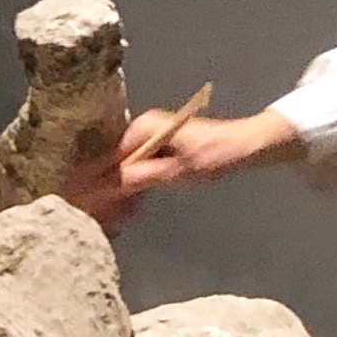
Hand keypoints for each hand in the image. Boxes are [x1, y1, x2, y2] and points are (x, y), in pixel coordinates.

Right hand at [111, 104, 302, 210]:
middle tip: (107, 211)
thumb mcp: (175, 172)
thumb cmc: (213, 156)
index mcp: (143, 126)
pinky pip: (139, 164)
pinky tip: (134, 201)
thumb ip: (141, 178)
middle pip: (117, 159)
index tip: (94, 202)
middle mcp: (142, 125)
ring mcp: (150, 134)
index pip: (111, 156)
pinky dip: (138, 180)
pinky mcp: (158, 144)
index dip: (102, 180)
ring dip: (125, 186)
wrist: (243, 146)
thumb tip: (111, 187)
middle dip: (112, 184)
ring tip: (119, 211)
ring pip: (127, 164)